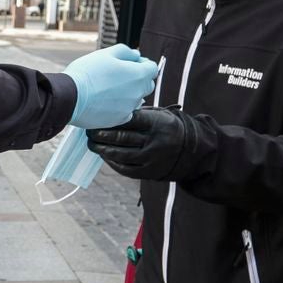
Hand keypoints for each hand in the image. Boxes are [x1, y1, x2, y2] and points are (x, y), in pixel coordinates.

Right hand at [63, 44, 158, 128]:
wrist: (70, 97)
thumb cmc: (86, 74)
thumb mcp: (106, 54)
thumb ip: (126, 52)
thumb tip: (136, 55)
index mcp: (138, 75)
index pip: (152, 68)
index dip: (143, 63)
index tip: (132, 63)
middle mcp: (138, 93)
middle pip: (146, 84)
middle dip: (138, 79)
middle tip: (118, 75)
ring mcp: (129, 108)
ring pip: (135, 99)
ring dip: (127, 93)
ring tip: (107, 89)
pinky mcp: (119, 120)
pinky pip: (126, 112)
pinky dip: (119, 106)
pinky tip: (104, 101)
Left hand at [85, 107, 206, 181]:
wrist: (193, 152)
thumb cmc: (169, 128)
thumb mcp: (161, 115)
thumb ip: (140, 114)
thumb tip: (112, 110)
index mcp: (157, 124)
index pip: (129, 120)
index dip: (110, 119)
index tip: (96, 116)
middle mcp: (155, 142)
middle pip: (122, 137)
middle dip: (102, 134)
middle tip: (89, 130)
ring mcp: (152, 159)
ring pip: (121, 154)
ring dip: (102, 149)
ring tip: (92, 143)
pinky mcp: (149, 172)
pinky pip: (125, 168)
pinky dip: (112, 162)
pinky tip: (104, 155)